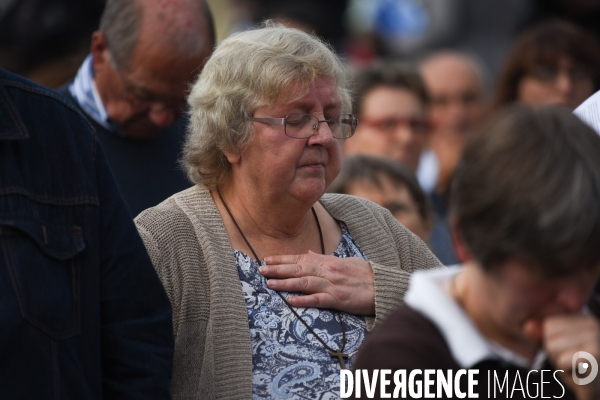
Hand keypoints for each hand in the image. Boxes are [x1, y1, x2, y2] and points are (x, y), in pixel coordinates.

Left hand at [260, 250, 374, 314]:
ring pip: (304, 283)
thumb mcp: (343, 261)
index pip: (300, 258)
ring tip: (269, 283)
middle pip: (298, 269)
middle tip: (260, 269)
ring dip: (285, 283)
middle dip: (278, 269)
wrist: (383, 285)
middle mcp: (327, 271)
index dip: (282, 259)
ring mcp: (332, 285)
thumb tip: (307, 253)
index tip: (267, 259)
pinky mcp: (338, 299)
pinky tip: (291, 301)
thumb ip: (323, 259)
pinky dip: (304, 300)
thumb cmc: (364, 274)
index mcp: (328, 261)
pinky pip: (318, 300)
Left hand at [543, 314, 599, 399]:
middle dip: (554, 352)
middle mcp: (591, 323)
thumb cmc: (576, 366)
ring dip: (559, 361)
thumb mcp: (557, 346)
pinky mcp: (593, 355)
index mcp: (583, 318)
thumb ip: (541, 333)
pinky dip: (565, 370)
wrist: (595, 387)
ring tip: (575, 365)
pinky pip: (561, 361)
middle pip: (549, 334)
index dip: (551, 341)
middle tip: (572, 360)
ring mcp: (594, 338)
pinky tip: (579, 372)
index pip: (549, 323)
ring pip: (552, 347)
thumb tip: (528, 326)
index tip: (568, 351)